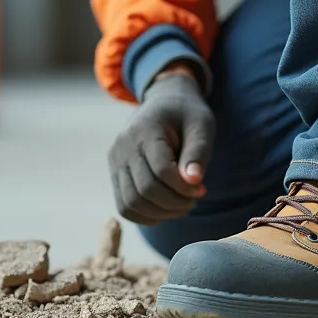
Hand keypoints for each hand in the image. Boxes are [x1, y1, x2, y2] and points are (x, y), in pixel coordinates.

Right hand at [106, 67, 214, 224]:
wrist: (164, 102)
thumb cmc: (187, 114)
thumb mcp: (201, 126)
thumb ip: (198, 153)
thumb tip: (193, 181)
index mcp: (145, 129)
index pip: (161, 170)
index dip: (184, 187)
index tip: (202, 188)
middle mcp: (123, 146)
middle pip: (145, 190)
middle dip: (174, 202)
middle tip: (194, 199)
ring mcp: (115, 161)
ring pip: (131, 203)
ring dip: (160, 212)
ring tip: (181, 205)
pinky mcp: (115, 172)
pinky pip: (124, 205)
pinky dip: (145, 215)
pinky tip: (165, 209)